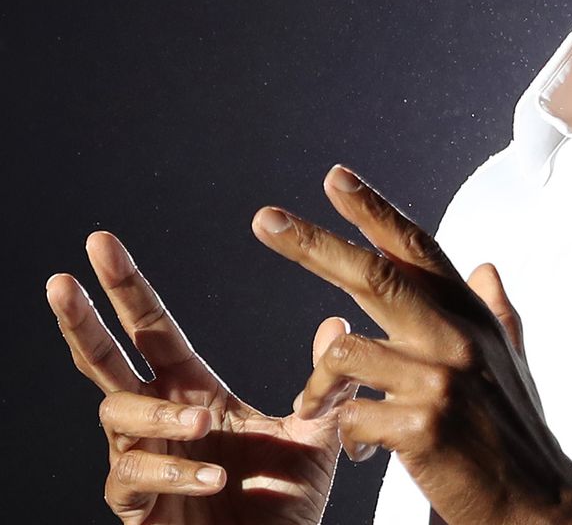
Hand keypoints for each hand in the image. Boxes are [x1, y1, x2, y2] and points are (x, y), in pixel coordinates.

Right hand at [46, 231, 346, 524]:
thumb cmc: (283, 502)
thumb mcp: (318, 436)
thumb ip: (328, 384)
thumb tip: (338, 321)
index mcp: (193, 392)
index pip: (152, 331)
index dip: (128, 289)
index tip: (102, 243)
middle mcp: (158, 421)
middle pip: (105, 362)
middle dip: (83, 320)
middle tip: (64, 280)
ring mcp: (142, 462)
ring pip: (118, 418)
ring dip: (159, 416)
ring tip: (203, 424)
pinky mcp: (138, 506)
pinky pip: (135, 478)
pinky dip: (174, 470)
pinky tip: (213, 472)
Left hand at [255, 165, 571, 524]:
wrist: (538, 502)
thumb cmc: (515, 434)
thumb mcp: (510, 363)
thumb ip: (496, 311)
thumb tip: (486, 265)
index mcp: (473, 318)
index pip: (418, 249)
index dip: (375, 210)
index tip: (335, 178)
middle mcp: (458, 338)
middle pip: (375, 276)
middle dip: (314, 244)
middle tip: (266, 219)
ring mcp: (441, 380)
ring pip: (345, 353)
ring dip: (317, 386)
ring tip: (315, 409)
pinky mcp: (422, 426)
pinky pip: (349, 413)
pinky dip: (344, 431)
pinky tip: (359, 448)